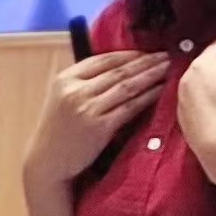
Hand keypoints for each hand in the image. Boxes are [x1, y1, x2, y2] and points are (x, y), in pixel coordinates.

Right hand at [24, 50, 167, 186]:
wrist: (48, 163)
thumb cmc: (59, 132)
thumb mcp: (63, 99)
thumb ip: (84, 83)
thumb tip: (119, 68)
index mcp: (66, 78)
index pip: (103, 59)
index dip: (129, 54)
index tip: (148, 52)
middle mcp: (76, 90)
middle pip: (118, 71)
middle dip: (145, 62)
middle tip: (166, 56)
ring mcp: (87, 108)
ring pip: (127, 86)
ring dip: (150, 76)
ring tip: (168, 69)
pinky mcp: (99, 127)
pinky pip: (129, 107)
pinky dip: (147, 97)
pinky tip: (160, 91)